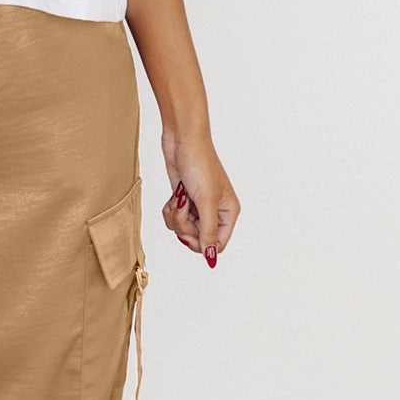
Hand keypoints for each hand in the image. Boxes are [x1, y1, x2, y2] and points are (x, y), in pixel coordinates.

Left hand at [160, 138, 239, 269]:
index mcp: (229, 212)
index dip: (200, 243)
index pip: (217, 244)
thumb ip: (208, 232)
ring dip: (176, 217)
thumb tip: (211, 259)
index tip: (189, 232)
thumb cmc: (199, 165)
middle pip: (198, 239)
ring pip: (184, 230)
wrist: (182, 141)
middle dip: (185, 227)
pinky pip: (174, 219)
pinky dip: (170, 211)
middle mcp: (216, 212)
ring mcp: (199, 207)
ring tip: (179, 198)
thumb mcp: (205, 201)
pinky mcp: (184, 201)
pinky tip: (174, 196)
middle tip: (183, 209)